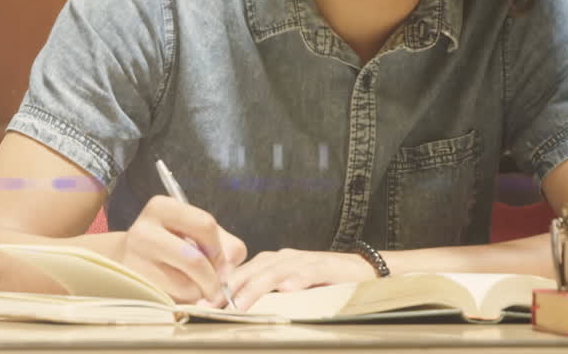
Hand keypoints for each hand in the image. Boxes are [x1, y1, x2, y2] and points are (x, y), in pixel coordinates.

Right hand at [121, 195, 246, 305]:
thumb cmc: (173, 243)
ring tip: (191, 285)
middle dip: (213, 278)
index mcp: (162, 207)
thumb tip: (228, 272)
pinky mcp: (135, 286)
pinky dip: (184, 302)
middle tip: (214, 283)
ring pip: (186, 286)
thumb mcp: (197, 233)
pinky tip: (177, 292)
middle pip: (195, 260)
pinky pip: (174, 301)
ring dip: (198, 292)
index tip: (217, 259)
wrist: (129, 259)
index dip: (218, 248)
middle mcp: (143, 231)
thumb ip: (226, 246)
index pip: (205, 224)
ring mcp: (135, 260)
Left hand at [224, 248, 374, 310]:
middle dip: (230, 289)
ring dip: (256, 287)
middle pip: (252, 270)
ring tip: (241, 303)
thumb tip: (236, 309)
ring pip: (275, 271)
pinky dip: (298, 279)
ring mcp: (305, 261)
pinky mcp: (327, 267)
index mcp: (272, 262)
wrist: (363, 270)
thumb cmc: (322, 281)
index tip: (203, 304)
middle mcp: (285, 258)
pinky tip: (289, 289)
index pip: (241, 273)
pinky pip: (310, 272)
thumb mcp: (290, 288)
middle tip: (213, 306)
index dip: (221, 287)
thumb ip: (267, 293)